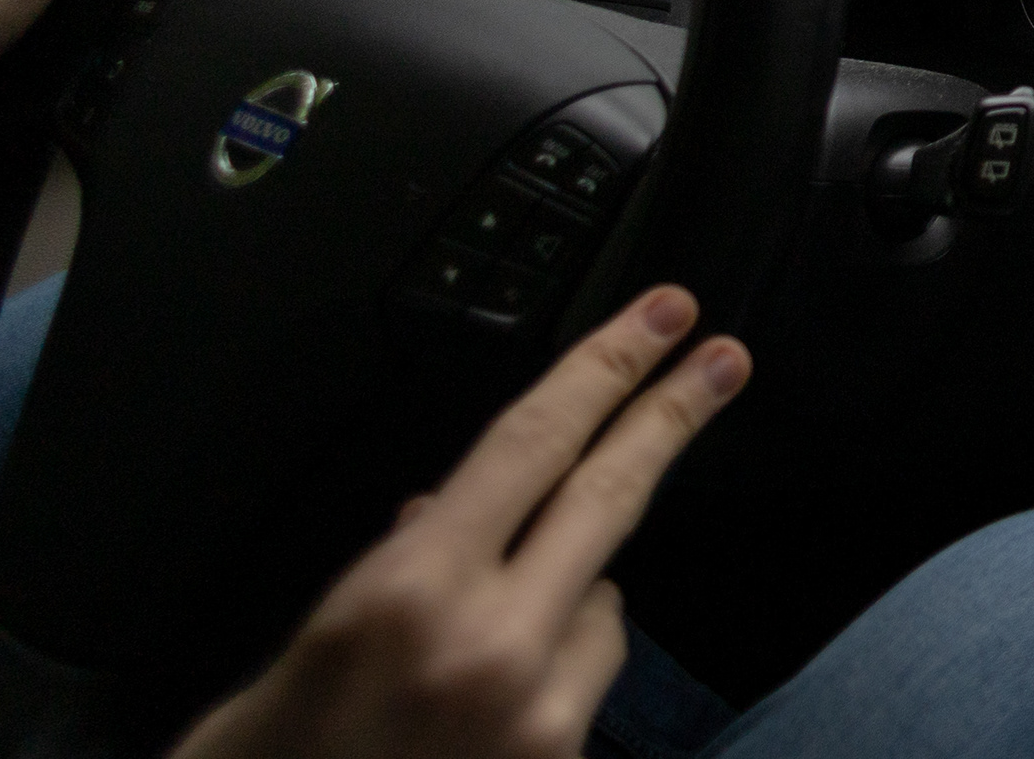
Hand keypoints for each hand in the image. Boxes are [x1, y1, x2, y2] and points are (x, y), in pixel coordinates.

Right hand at [171, 287, 752, 758]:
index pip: (531, 445)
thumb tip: (440, 517)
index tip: (664, 317)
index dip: (605, 368)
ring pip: (605, 604)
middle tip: (725, 359)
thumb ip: (391, 570)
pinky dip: (553, 676)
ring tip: (468, 662)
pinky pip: (585, 682)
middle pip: (608, 497)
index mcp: (408, 592)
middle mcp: (491, 645)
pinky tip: (482, 716)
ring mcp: (540, 714)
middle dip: (670, 418)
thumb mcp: (308, 647)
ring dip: (565, 602)